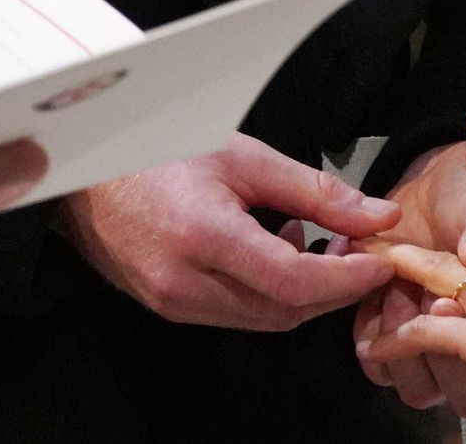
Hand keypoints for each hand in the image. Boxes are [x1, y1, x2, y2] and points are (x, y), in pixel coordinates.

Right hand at [53, 137, 399, 330]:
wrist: (84, 168)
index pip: (294, 282)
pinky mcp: (167, 307)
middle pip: (285, 310)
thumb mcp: (243, 155)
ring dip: (303, 292)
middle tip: (360, 249)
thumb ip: (315, 191)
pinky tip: (274, 250)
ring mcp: (172, 302)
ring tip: (316, 242)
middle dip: (333, 287)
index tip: (381, 259)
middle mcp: (185, 282)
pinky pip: (236, 313)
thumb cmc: (158, 148)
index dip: (346, 278)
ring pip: (263, 318)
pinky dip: (269, 292)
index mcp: (204, 236)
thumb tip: (377, 217)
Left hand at [351, 132, 465, 417]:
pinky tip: (378, 285)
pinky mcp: (398, 333)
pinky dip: (370, 327)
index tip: (443, 302)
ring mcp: (439, 347)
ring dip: (399, 340)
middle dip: (431, 348)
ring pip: (416, 387)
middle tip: (413, 290)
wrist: (448, 184)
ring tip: (396, 284)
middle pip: (459, 394)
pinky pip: (378, 360)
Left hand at [368, 261, 465, 443]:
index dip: (460, 277)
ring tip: (386, 318)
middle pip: (458, 272)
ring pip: (437, 297)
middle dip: (418, 272)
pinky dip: (395, 339)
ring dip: (405, 309)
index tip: (440, 285)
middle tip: (387, 264)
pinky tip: (377, 347)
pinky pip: (423, 330)